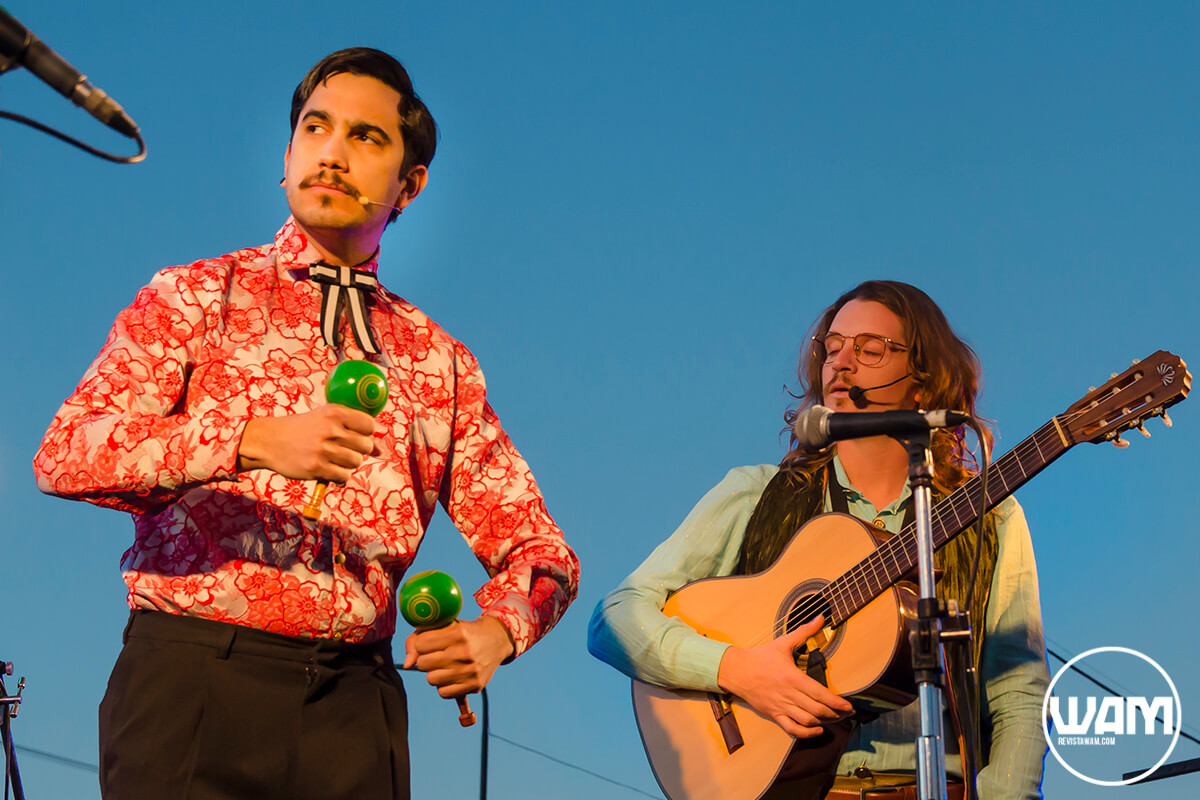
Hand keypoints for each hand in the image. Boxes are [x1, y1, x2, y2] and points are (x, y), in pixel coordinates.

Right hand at [237, 405, 379, 482]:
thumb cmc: (302, 429)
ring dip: (348, 463)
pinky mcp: (316, 468)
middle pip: (366, 445)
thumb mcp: (325, 417)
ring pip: (356, 462)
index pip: (369, 424)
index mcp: (334, 412)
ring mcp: (324, 450)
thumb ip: (353, 427)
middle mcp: (330, 429)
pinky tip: (328, 469)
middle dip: (359, 450)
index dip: (367, 433)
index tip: (357, 436)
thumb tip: (381, 449)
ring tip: (333, 458)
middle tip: (343, 449)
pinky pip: (344, 476)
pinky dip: (339, 476)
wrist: (269, 440)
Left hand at [402, 616, 514, 697]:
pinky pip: (442, 693)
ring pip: (431, 679)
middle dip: (427, 659)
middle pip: (422, 664)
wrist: (496, 640)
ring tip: (446, 665)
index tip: (432, 642)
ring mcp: (470, 670)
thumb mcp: (445, 626)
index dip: (423, 643)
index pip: (420, 644)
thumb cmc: (464, 632)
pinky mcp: (474, 685)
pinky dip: (444, 686)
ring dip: (434, 673)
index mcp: (457, 633)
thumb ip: (418, 638)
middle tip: (439, 654)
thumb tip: (406, 664)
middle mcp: (464, 652)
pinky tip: (453, 676)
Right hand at [716, 615, 853, 737]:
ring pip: (807, 720)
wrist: (737, 671)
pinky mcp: (774, 714)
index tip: (849, 706)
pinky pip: (792, 729)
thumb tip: (821, 618)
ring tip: (834, 718)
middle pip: (817, 710)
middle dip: (835, 714)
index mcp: (792, 677)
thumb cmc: (760, 657)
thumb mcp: (783, 643)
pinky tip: (817, 729)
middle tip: (846, 713)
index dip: (837, 702)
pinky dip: (807, 733)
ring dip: (824, 722)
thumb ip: (804, 631)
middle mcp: (788, 694)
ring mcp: (780, 706)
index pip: (820, 693)